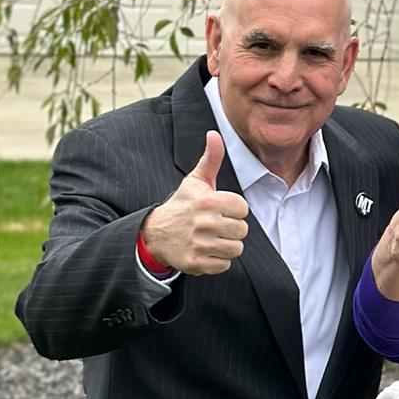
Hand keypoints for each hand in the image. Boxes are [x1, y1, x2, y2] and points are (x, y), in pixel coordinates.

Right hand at [140, 131, 249, 274]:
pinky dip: (218, 261)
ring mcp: (199, 244)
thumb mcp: (195, 181)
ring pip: (236, 249)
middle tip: (216, 226)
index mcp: (207, 201)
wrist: (154, 234)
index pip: (243, 209)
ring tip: (212, 239)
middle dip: (232, 229)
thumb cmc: (182, 205)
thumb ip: (210, 159)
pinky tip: (206, 251)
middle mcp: (204, 222)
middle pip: (242, 230)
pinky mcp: (196, 263)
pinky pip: (224, 265)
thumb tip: (214, 134)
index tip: (221, 210)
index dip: (235, 210)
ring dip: (227, 246)